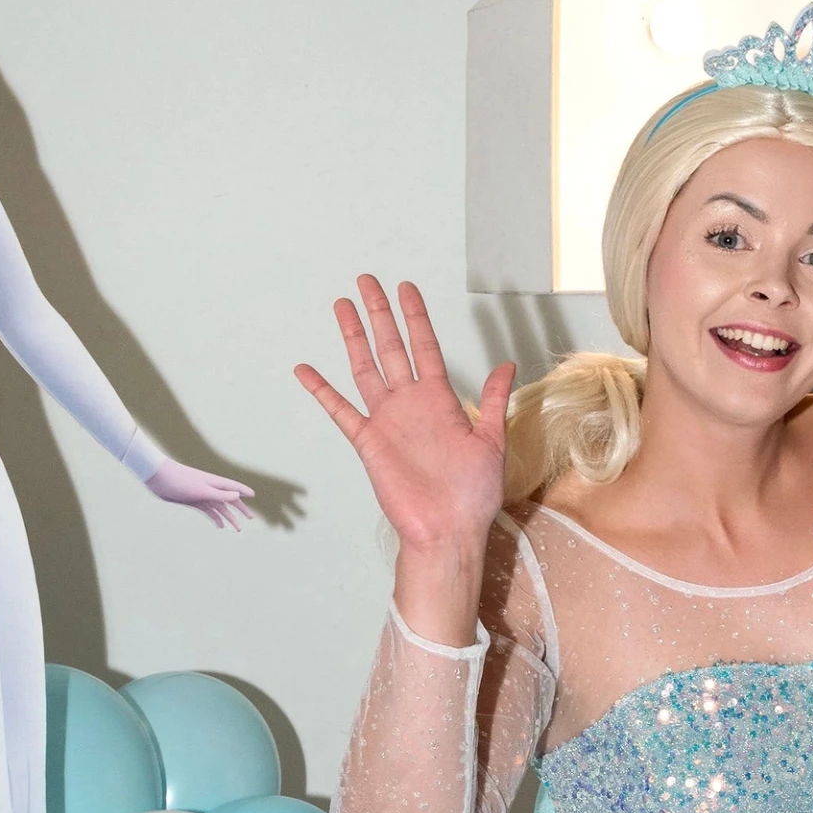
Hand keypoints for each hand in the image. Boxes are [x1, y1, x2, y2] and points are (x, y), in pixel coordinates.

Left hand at [143, 461, 253, 529]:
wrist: (158, 477)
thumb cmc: (180, 480)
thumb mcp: (202, 490)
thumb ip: (220, 494)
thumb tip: (238, 497)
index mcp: (215, 483)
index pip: (234, 487)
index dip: (244, 491)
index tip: (254, 495)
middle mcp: (211, 488)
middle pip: (230, 499)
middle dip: (240, 509)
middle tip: (251, 518)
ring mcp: (202, 495)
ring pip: (219, 508)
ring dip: (228, 518)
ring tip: (238, 529)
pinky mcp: (192, 500)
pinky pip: (208, 511)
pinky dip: (215, 518)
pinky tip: (220, 526)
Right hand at [295, 278, 513, 554]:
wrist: (449, 530)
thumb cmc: (474, 493)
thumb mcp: (491, 441)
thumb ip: (493, 401)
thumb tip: (507, 365)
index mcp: (440, 400)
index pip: (425, 347)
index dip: (415, 317)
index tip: (405, 288)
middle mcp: (410, 404)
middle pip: (391, 347)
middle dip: (379, 314)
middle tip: (366, 282)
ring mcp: (387, 421)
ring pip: (365, 368)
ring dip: (353, 338)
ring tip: (340, 306)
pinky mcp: (368, 443)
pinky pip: (340, 411)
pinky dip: (322, 391)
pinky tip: (305, 370)